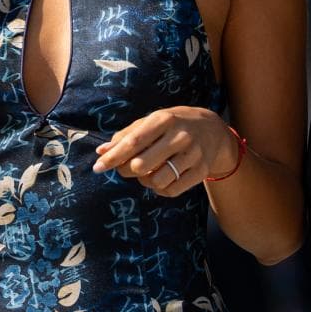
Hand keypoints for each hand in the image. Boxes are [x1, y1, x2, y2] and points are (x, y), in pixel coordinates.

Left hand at [93, 107, 237, 195]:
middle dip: (126, 170)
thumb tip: (100, 152)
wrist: (212, 130)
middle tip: (127, 168)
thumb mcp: (151, 122)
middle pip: (141, 165)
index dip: (113, 157)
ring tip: (147, 172)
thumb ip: (126, 136)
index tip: (98, 167)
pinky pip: (171, 191)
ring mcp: (193, 155)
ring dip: (145, 181)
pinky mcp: (201, 171)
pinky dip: (159, 189)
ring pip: (156, 181)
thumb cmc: (173, 125)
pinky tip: (161, 179)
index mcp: (164, 120)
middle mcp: (180, 136)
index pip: (133, 142)